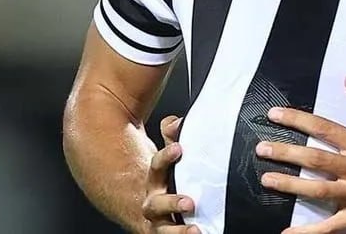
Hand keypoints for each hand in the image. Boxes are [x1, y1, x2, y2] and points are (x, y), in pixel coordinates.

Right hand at [139, 115, 198, 233]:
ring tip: (195, 229)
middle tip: (189, 202)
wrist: (149, 205)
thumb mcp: (169, 156)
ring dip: (178, 230)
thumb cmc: (166, 177)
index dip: (166, 157)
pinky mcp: (166, 233)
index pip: (157, 166)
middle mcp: (154, 201)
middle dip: (172, 203)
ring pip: (163, 229)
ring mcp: (159, 222)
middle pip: (156, 204)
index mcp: (154, 179)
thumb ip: (173, 137)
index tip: (178, 148)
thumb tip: (177, 122)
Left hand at [256, 77, 345, 233]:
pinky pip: (331, 226)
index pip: (324, 128)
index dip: (298, 120)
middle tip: (262, 149)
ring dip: (290, 185)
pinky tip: (289, 232)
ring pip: (317, 190)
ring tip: (267, 179)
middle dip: (286, 153)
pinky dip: (309, 231)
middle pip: (315, 159)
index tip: (276, 115)